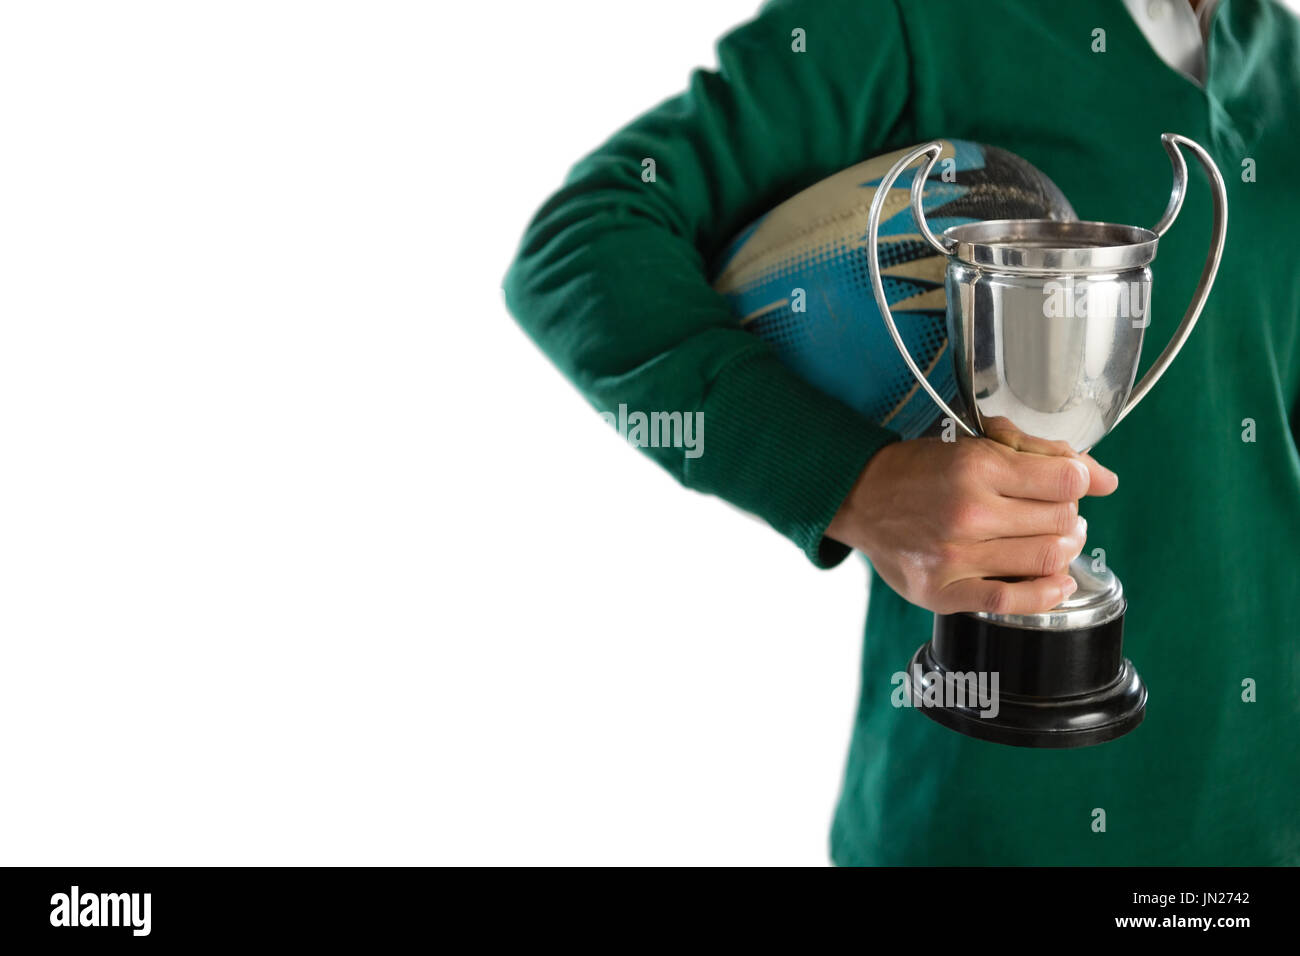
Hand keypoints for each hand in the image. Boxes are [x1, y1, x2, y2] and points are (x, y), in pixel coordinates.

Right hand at [827, 430, 1117, 615]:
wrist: (860, 499)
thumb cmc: (919, 471)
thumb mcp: (976, 445)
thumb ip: (1041, 455)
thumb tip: (1106, 480)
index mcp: (975, 467)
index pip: (1066, 480)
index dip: (1078, 481)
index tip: (1068, 484)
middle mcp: (967, 512)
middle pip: (1062, 521)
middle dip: (1069, 516)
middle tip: (1054, 513)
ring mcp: (954, 556)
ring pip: (1046, 559)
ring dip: (1062, 550)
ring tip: (1051, 540)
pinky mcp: (944, 591)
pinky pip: (1012, 602)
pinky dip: (1045, 593)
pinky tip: (1054, 581)